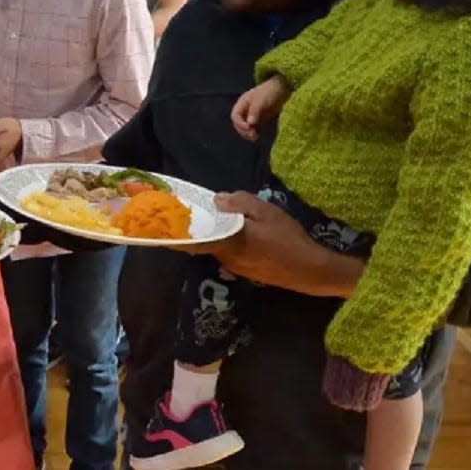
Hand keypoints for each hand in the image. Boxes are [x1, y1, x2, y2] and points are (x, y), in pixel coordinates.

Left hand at [182, 192, 361, 298]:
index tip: (160, 227)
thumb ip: (239, 203)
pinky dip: (227, 243)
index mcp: (226, 243)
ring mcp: (235, 267)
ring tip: (216, 219)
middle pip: (204, 242)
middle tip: (190, 214)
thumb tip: (217, 199)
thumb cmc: (288, 239)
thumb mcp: (266, 212)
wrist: (310, 271)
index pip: (192, 240)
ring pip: (217, 248)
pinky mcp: (246, 272)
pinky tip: (238, 234)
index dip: (175, 234)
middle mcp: (225, 258)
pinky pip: (229, 254)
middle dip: (196, 229)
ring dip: (214, 236)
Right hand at [230, 76, 290, 141]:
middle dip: (243, 130)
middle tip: (252, 135)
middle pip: (238, 123)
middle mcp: (245, 110)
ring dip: (248, 134)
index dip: (239, 123)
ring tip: (256, 137)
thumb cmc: (269, 91)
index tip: (248, 127)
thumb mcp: (261, 99)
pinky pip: (253, 129)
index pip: (235, 115)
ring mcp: (252, 116)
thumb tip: (250, 123)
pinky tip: (259, 136)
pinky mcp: (259, 120)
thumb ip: (254, 110)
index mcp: (242, 103)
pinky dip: (255, 133)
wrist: (281, 89)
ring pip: (245, 128)